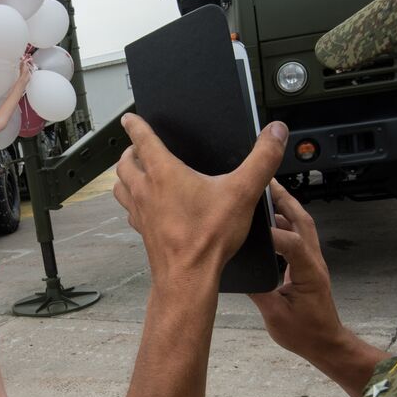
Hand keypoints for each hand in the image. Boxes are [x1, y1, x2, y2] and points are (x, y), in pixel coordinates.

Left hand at [114, 113, 286, 286]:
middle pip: (125, 162)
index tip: (130, 118)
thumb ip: (262, 159)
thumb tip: (275, 133)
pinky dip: (133, 202)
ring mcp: (140, 212)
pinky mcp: (143, 231)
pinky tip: (146, 207)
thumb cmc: (208, 238)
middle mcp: (146, 190)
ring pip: (121, 186)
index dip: (135, 124)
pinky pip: (130, 211)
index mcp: (164, 173)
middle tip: (138, 146)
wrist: (188, 278)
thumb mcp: (243, 192)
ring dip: (126, 176)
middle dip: (130, 150)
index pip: (142, 139)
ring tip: (136, 172)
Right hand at [248, 181, 344, 356]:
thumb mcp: (275, 315)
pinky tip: (268, 221)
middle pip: (301, 220)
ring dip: (286, 206)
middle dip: (283, 198)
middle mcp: (314, 262)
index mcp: (309, 273)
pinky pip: (298, 236)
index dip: (270, 231)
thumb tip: (239, 271)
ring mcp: (313, 262)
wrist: (326, 343)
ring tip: (265, 193)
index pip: (290, 242)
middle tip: (264, 181)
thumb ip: (258, 291)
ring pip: (302, 225)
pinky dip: (285, 222)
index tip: (248, 222)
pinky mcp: (308, 266)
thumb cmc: (305, 334)